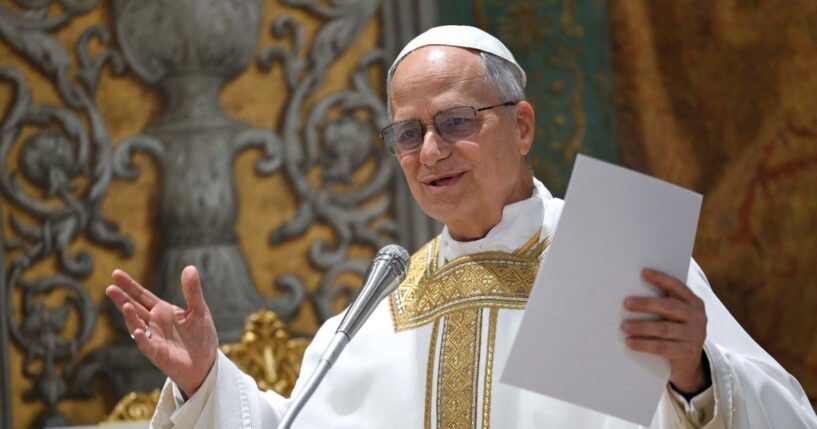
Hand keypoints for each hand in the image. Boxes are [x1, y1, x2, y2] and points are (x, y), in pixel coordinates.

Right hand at [106, 266, 217, 396]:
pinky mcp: (157, 354)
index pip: (142, 295)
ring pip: (137, 325)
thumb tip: (189, 267)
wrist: (206, 362)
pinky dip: (143, 338)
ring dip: (130, 317)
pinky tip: (139, 330)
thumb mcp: (199, 310)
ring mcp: (154, 338)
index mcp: (162, 310)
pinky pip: (147, 345)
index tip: (115, 273)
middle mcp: (154, 323)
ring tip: (125, 305)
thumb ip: (192, 291)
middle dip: (122, 299)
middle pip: (135, 308)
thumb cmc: (200, 336)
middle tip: (110, 288)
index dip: (130, 285)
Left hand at [621, 269, 708, 393]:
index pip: (677, 287)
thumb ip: (662, 303)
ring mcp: (695, 336)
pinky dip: (644, 344)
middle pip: (670, 307)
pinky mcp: (688, 353)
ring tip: (624, 326)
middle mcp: (698, 317)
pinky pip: (662, 347)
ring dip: (641, 326)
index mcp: (694, 303)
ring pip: (664, 328)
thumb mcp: (674, 316)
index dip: (661, 279)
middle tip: (626, 303)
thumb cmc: (674, 331)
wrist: (689, 363)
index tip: (643, 272)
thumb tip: (631, 290)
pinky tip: (630, 342)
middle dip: (646, 304)